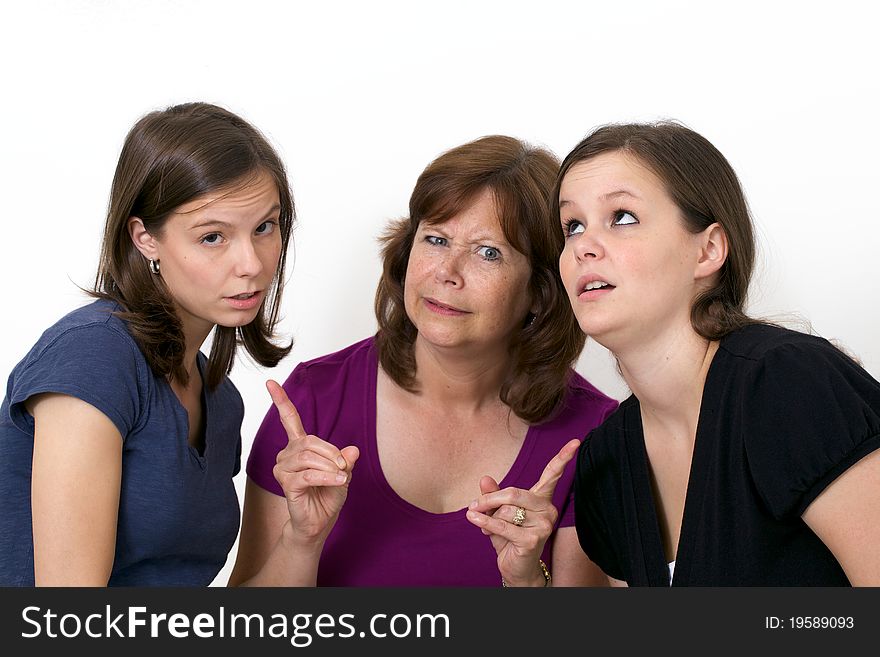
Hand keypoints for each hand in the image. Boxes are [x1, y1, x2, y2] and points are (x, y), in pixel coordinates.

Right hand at [267, 379, 358, 548]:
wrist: (319, 522)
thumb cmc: (328, 495)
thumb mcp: (343, 473)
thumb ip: (345, 460)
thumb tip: (353, 449)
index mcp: (300, 446)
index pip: (289, 419)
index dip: (280, 400)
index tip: (270, 382)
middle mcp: (288, 454)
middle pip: (310, 441)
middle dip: (332, 453)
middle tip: (345, 467)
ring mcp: (284, 469)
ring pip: (308, 458)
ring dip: (330, 468)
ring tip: (341, 478)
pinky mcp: (286, 484)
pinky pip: (308, 475)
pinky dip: (327, 478)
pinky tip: (338, 482)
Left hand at [466, 438, 580, 585]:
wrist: (516, 567)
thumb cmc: (509, 537)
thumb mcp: (500, 512)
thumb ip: (494, 495)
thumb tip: (485, 479)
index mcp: (542, 499)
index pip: (553, 475)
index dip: (563, 457)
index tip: (575, 441)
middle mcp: (548, 510)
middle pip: (514, 493)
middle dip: (490, 499)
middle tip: (474, 506)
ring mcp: (544, 525)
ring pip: (507, 511)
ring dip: (488, 518)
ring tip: (486, 526)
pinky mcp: (533, 539)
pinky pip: (503, 525)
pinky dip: (485, 523)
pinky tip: (475, 521)